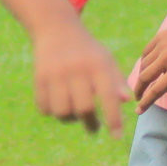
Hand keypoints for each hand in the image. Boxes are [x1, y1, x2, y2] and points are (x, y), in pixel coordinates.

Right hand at [31, 19, 127, 134]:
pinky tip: (59, 104)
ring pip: (62, 112)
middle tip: (94, 127)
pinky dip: (52, 111)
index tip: (117, 136)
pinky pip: (45, 108)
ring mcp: (56, 74)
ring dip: (70, 118)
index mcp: (97, 65)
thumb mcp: (106, 61)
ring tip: (74, 113)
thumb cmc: (88, 51)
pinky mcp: (39, 78)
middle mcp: (76, 69)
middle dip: (91, 123)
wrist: (56, 29)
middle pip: (84, 109)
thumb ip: (117, 81)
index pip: (108, 97)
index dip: (114, 119)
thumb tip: (127, 102)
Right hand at [132, 19, 166, 108]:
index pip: (157, 90)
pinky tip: (147, 66)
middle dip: (138, 90)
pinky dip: (145, 61)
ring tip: (146, 80)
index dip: (146, 102)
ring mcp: (162, 47)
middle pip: (144, 78)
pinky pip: (145, 53)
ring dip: (142, 75)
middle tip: (137, 97)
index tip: (138, 111)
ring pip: (144, 65)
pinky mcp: (158, 37)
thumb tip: (159, 90)